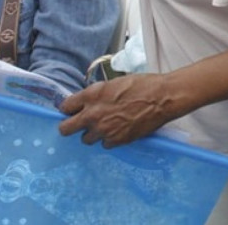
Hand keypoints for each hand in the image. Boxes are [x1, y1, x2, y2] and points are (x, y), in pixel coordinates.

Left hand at [59, 74, 180, 147]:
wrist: (163, 98)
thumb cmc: (143, 85)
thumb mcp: (114, 83)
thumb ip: (97, 94)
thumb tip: (88, 103)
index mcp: (91, 95)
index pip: (65, 107)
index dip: (70, 109)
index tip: (75, 110)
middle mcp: (93, 115)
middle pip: (65, 129)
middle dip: (70, 126)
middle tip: (80, 124)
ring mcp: (104, 130)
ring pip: (85, 139)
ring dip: (93, 133)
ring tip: (106, 126)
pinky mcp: (116, 140)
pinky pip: (105, 144)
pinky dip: (110, 139)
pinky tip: (119, 130)